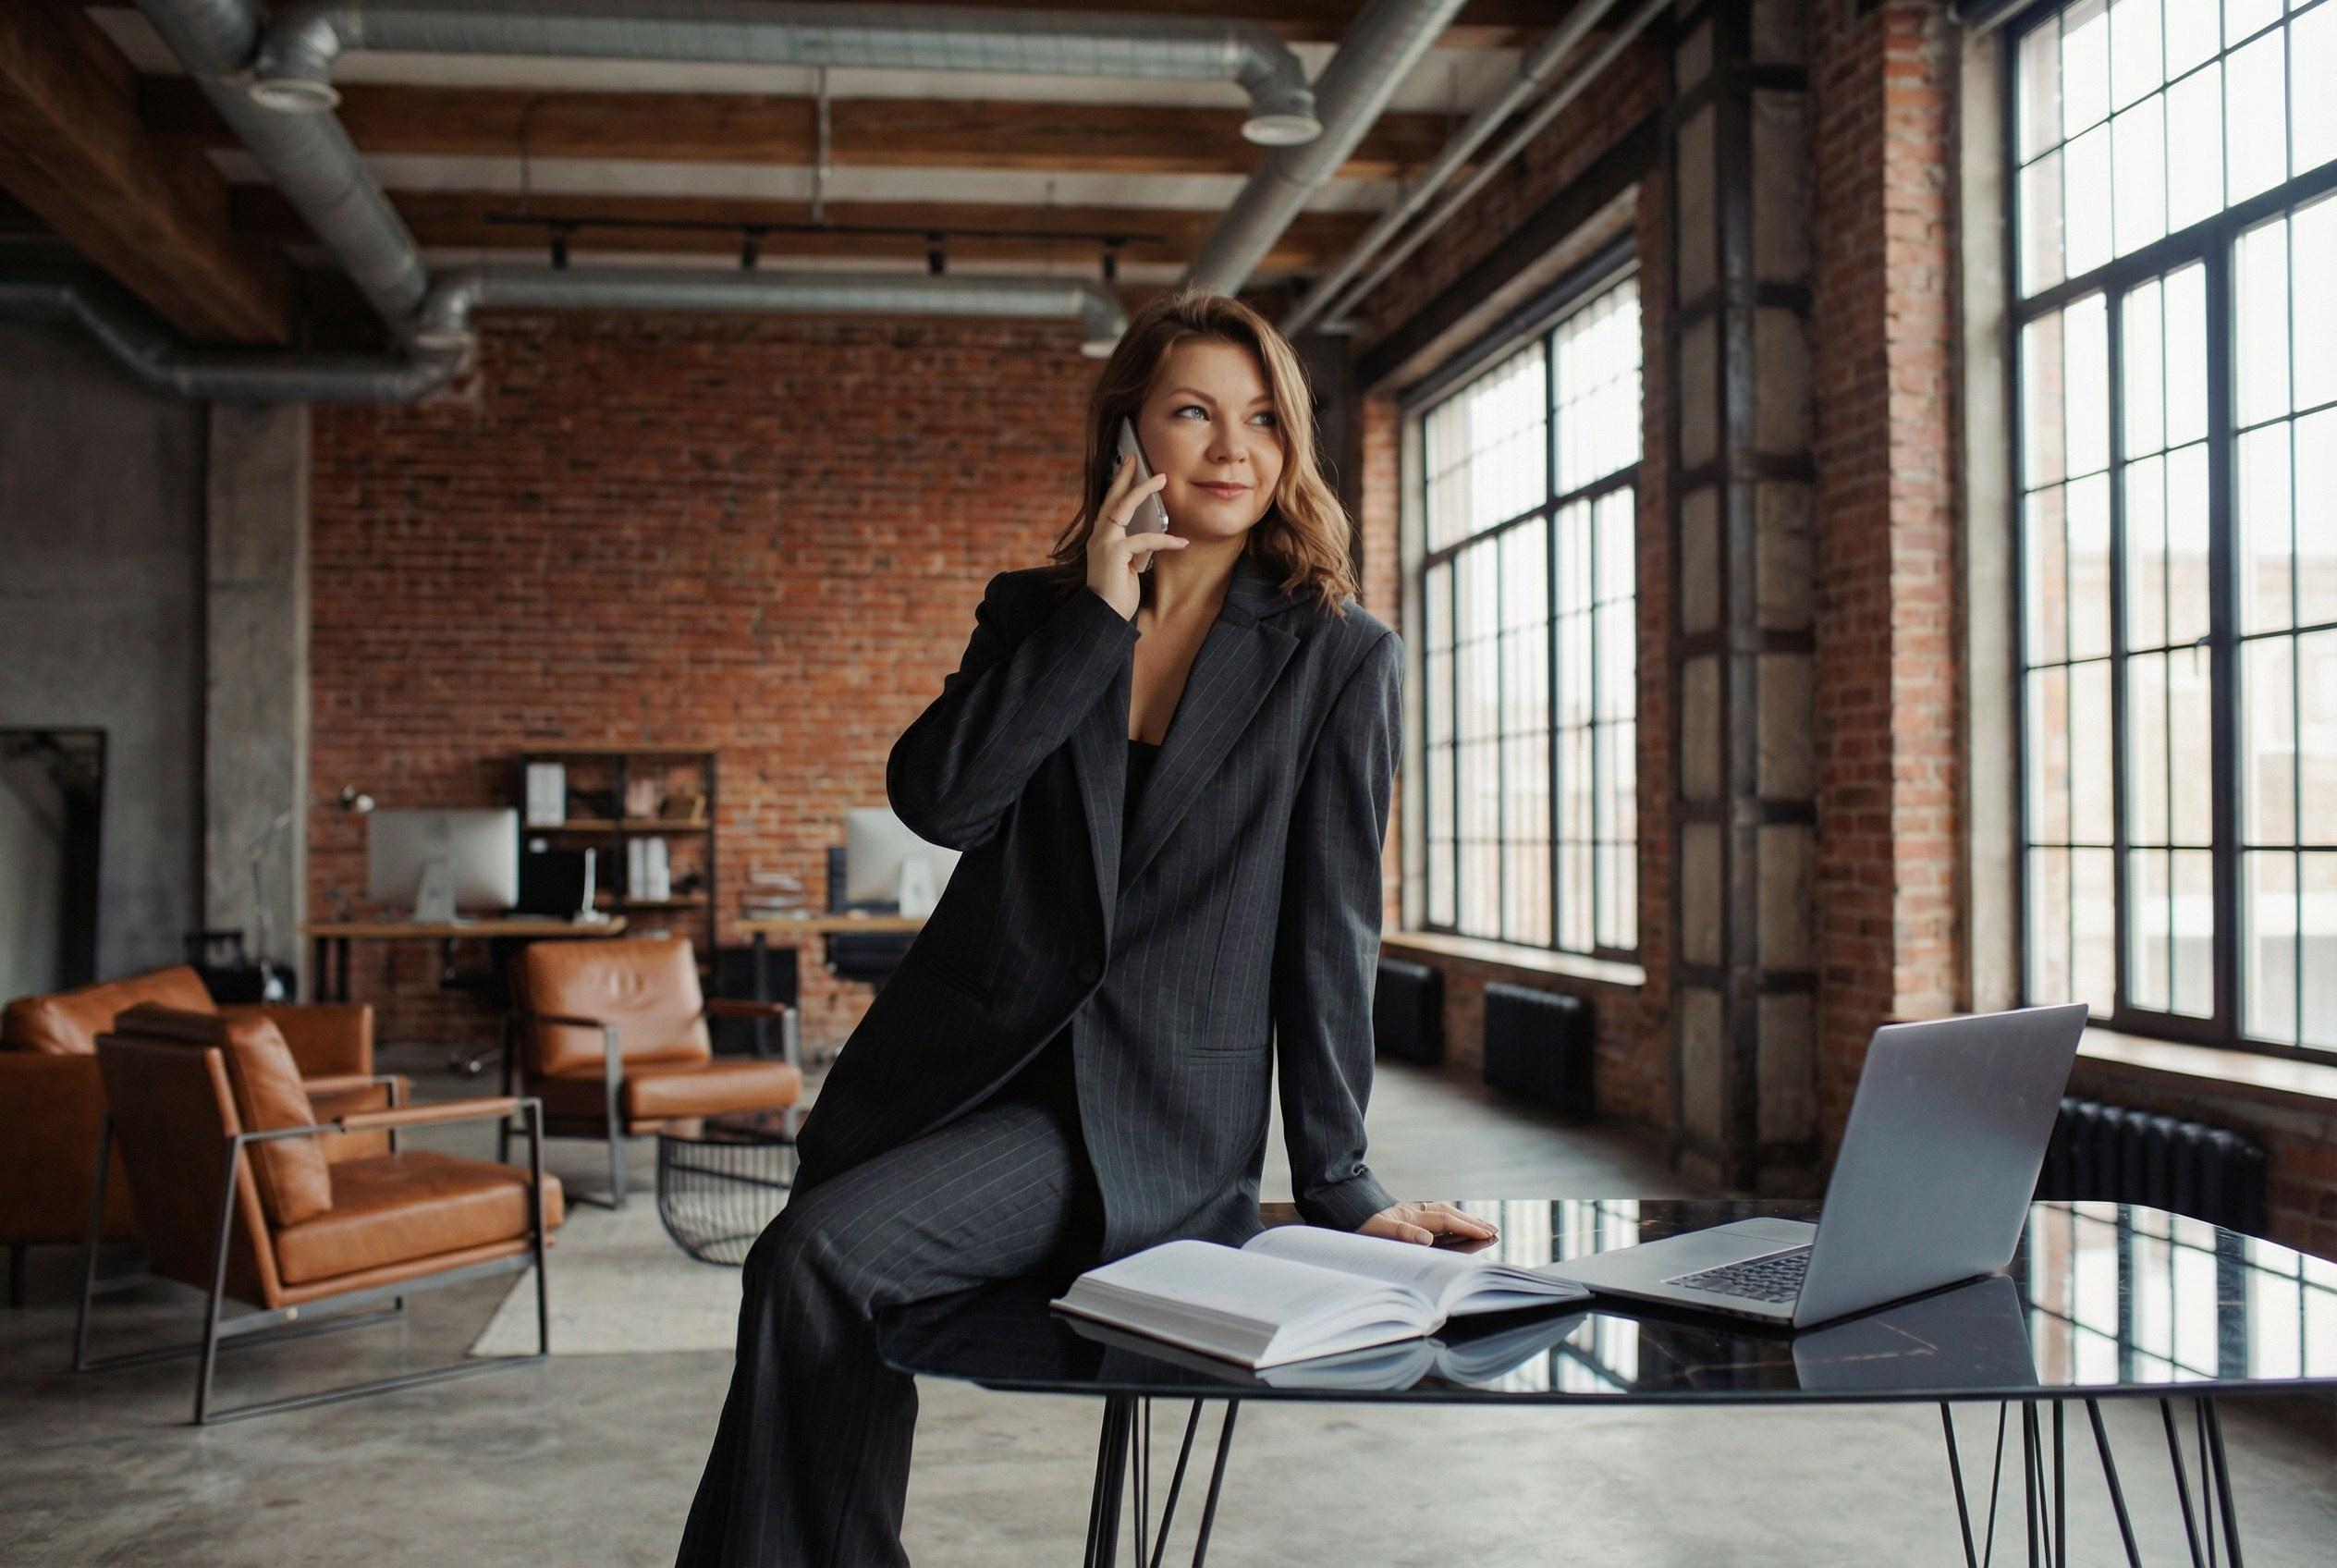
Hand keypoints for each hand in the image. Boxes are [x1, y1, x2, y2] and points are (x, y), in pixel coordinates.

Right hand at [1085, 454, 1186, 619]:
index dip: (1118, 484)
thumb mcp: (1128, 566)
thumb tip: (1151, 535)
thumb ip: (1134, 549)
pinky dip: (1165, 540)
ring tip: (1162, 480)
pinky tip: (1182, 542)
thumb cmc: (1117, 594)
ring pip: (1123, 507)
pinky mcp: (1114, 553)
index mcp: (1100, 538)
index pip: (1109, 505)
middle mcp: (1098, 537)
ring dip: (1144, 491)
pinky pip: (1144, 539)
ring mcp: (1103, 543)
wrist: (1105, 617)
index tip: (1128, 466)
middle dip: (1124, 476)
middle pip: (1111, 498)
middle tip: (1135, 457)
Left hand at [1359, 1201, 1498, 1246]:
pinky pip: (1433, 1218)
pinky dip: (1449, 1221)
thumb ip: (1402, 1234)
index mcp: (1409, 1215)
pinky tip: (1454, 1225)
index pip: (1445, 1221)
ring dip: (1463, 1220)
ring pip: (1443, 1214)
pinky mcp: (1403, 1216)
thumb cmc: (1354, 1223)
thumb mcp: (1375, 1231)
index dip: (1467, 1228)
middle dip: (1472, 1223)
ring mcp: (1409, 1213)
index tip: (1487, 1234)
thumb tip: (1428, 1240)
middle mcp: (1412, 1212)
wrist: (1337, 1206)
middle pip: (1448, 1215)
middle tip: (1493, 1230)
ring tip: (1481, 1226)